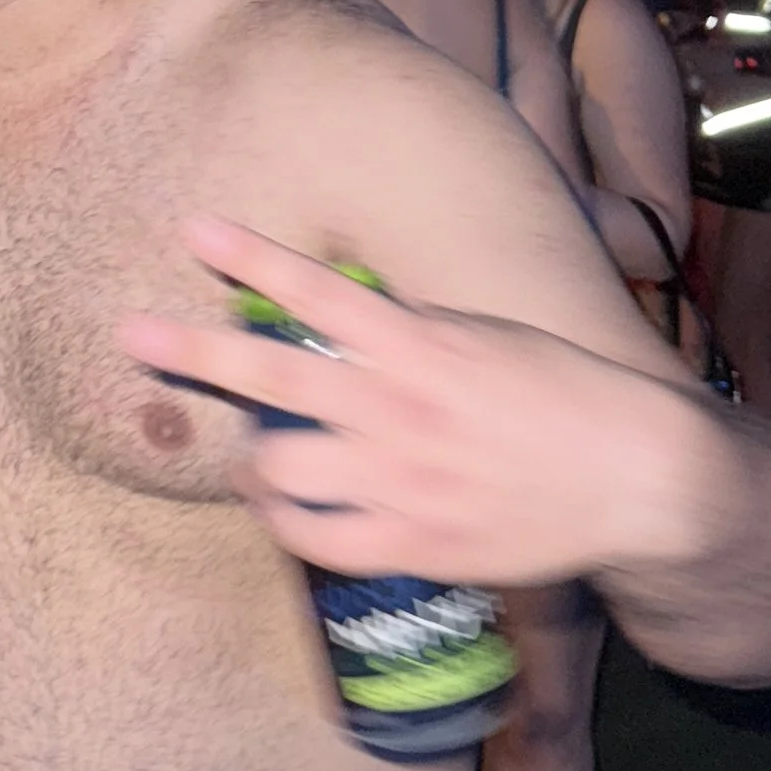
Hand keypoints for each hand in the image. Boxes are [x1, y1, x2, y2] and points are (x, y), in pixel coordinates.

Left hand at [118, 216, 723, 590]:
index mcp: (421, 344)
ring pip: (278, 467)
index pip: (317, 290)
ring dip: (249, 460)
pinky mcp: (414, 542)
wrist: (638, 478)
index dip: (250, 258)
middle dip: (192, 351)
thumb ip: (410, 331)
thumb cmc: (562, 396)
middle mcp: (399, 407)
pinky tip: (279, 511)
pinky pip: (317, 541)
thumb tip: (346, 312)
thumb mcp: (485, 337)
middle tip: (131, 334)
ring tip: (242, 458)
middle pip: (270, 373)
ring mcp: (402, 479)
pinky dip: (286, 524)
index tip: (193, 228)